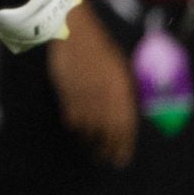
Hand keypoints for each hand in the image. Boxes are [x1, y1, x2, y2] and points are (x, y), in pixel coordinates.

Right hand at [48, 2, 137, 167]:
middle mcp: (104, 99)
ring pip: (89, 129)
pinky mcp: (67, 96)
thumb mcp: (120, 68)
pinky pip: (72, 119)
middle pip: (107, 132)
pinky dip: (76, 126)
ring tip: (92, 150)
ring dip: (91, 142)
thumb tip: (125, 111)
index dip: (124, 145)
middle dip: (108, 149)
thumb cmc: (100, 46)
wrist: (73, 33)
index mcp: (121, 91)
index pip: (125, 127)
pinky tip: (77, 129)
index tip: (122, 159)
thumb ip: (122, 91)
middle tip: (107, 160)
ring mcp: (85, 99)